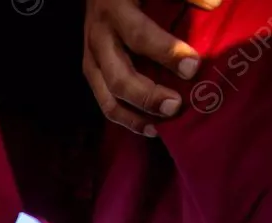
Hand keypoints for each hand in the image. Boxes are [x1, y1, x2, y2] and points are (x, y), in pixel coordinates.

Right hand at [84, 0, 221, 135]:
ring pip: (108, 99)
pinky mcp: (92, 74)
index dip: (166, 53)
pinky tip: (149, 127)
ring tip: (159, 128)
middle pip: (119, 77)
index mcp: (115, 8)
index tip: (193, 66)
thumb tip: (214, 6)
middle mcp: (98, 37)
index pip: (139, 35)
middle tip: (175, 106)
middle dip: (148, 96)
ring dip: (135, 117)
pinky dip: (127, 119)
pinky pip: (106, 104)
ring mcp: (91, 59)